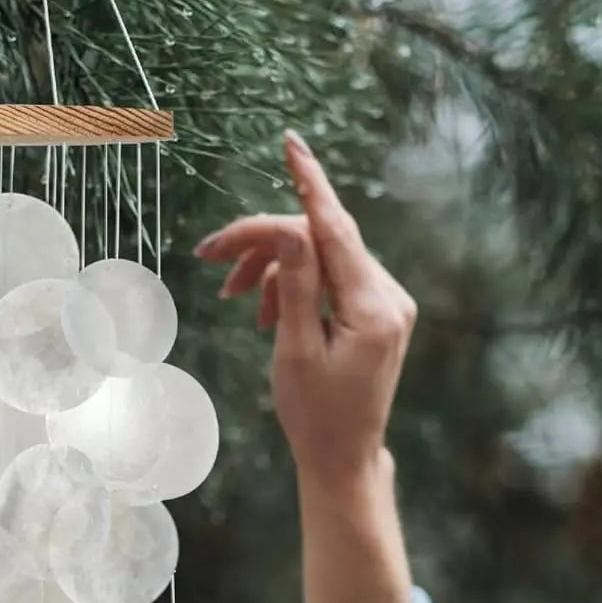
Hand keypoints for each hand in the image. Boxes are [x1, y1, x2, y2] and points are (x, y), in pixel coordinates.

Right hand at [194, 130, 417, 488]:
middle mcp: (389, 298)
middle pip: (322, 240)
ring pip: (322, 258)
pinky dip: (295, 287)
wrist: (343, 458)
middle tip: (212, 257)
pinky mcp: (378, 313)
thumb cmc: (314, 415)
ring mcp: (387, 304)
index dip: (308, 184)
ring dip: (275, 270)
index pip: (335, 229)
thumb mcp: (295, 350)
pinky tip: (267, 314)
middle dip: (266, 244)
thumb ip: (296, 285)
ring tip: (237, 300)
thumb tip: (290, 227)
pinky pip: (332, 280)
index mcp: (373, 308)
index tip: (291, 144)